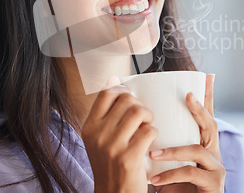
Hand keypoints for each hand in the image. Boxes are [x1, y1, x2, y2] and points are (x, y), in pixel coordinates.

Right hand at [82, 77, 157, 192]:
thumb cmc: (110, 164)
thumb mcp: (98, 138)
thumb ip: (105, 112)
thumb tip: (113, 79)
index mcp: (89, 127)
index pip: (107, 92)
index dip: (123, 91)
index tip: (129, 100)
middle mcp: (98, 134)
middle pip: (127, 100)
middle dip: (140, 105)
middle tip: (142, 118)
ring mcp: (112, 146)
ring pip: (139, 112)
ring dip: (149, 117)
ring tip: (147, 126)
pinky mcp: (129, 157)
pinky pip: (149, 131)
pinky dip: (153, 133)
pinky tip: (149, 142)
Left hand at [148, 74, 224, 192]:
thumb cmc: (173, 186)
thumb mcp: (166, 161)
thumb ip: (159, 142)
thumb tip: (137, 120)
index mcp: (202, 144)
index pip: (206, 117)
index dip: (208, 97)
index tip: (209, 76)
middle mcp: (212, 152)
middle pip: (210, 126)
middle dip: (200, 109)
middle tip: (187, 96)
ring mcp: (215, 168)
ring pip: (197, 151)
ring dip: (173, 151)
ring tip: (152, 153)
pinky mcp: (213, 184)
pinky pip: (191, 174)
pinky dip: (170, 175)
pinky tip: (154, 179)